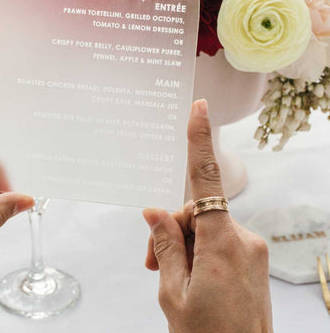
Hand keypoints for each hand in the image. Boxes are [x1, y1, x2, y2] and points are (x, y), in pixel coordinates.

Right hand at [143, 100, 272, 332]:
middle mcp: (243, 240)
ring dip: (182, 245)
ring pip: (205, 228)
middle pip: (196, 212)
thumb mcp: (173, 292)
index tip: (201, 109)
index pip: (206, 180)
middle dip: (170, 230)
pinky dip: (198, 252)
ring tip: (166, 277)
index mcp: (222, 244)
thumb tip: (154, 211)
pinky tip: (186, 277)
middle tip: (150, 263)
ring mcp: (250, 251)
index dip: (201, 141)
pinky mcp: (251, 261)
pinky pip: (218, 242)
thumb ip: (164, 245)